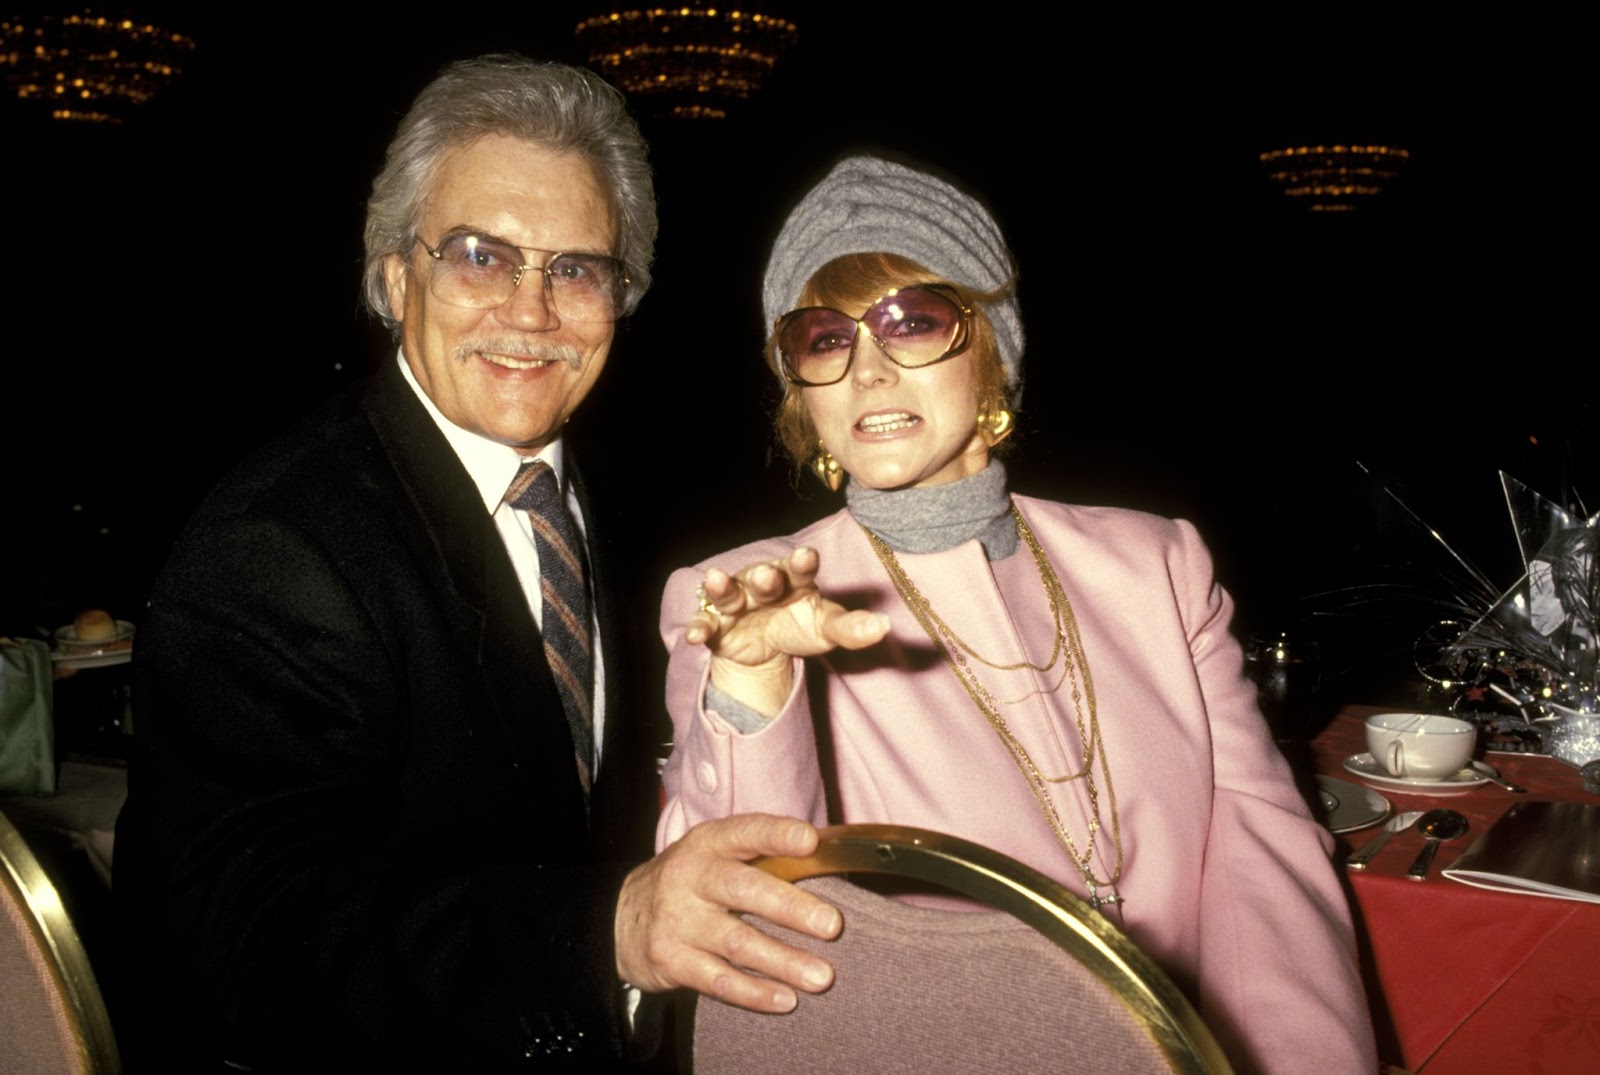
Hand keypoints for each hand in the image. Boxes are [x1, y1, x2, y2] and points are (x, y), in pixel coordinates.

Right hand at [615, 814, 840, 1012]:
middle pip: (743, 890)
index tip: (810, 842)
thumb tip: (830, 858)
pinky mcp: (670, 960)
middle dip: (790, 908)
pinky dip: (754, 992)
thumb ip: (762, 855)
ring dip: (783, 961)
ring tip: (821, 976)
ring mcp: (677, 920)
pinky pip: (718, 980)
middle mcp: (690, 876)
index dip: (776, 835)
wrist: (620, 920)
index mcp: (708, 843)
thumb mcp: (714, 855)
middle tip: (831, 925)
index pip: (745, 832)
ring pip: (736, 942)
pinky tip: (786, 999)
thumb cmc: (691, 883)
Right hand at [685, 547, 889, 714]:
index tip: (806, 557)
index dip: (801, 562)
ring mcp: (737, 603)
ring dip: (721, 587)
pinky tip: (695, 635)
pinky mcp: (716, 625)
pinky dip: (699, 627)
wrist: (767, 649)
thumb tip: (884, 627)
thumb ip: (852, 628)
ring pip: (728, 592)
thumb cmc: (800, 626)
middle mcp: (762, 585)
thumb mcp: (826, 629)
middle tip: (766, 575)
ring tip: (715, 580)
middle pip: (762, 577)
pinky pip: (705, 623)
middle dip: (763, 576)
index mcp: (794, 580)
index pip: (800, 567)